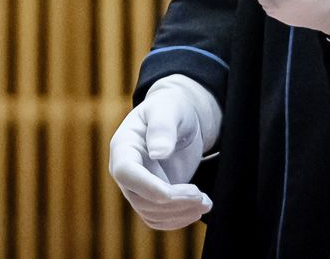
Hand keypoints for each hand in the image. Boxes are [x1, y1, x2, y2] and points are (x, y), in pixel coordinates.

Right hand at [108, 76, 221, 229]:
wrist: (179, 120)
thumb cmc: (172, 109)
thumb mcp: (169, 109)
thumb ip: (163, 127)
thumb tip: (158, 152)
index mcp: (123, 146)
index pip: (126, 172)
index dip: (146, 186)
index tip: (170, 194)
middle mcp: (125, 170)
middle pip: (140, 199)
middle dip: (173, 203)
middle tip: (202, 197)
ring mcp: (136, 186)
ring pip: (150, 214)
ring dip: (179, 214)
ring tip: (206, 202)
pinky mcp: (150, 198)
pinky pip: (159, 219)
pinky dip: (179, 219)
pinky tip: (198, 208)